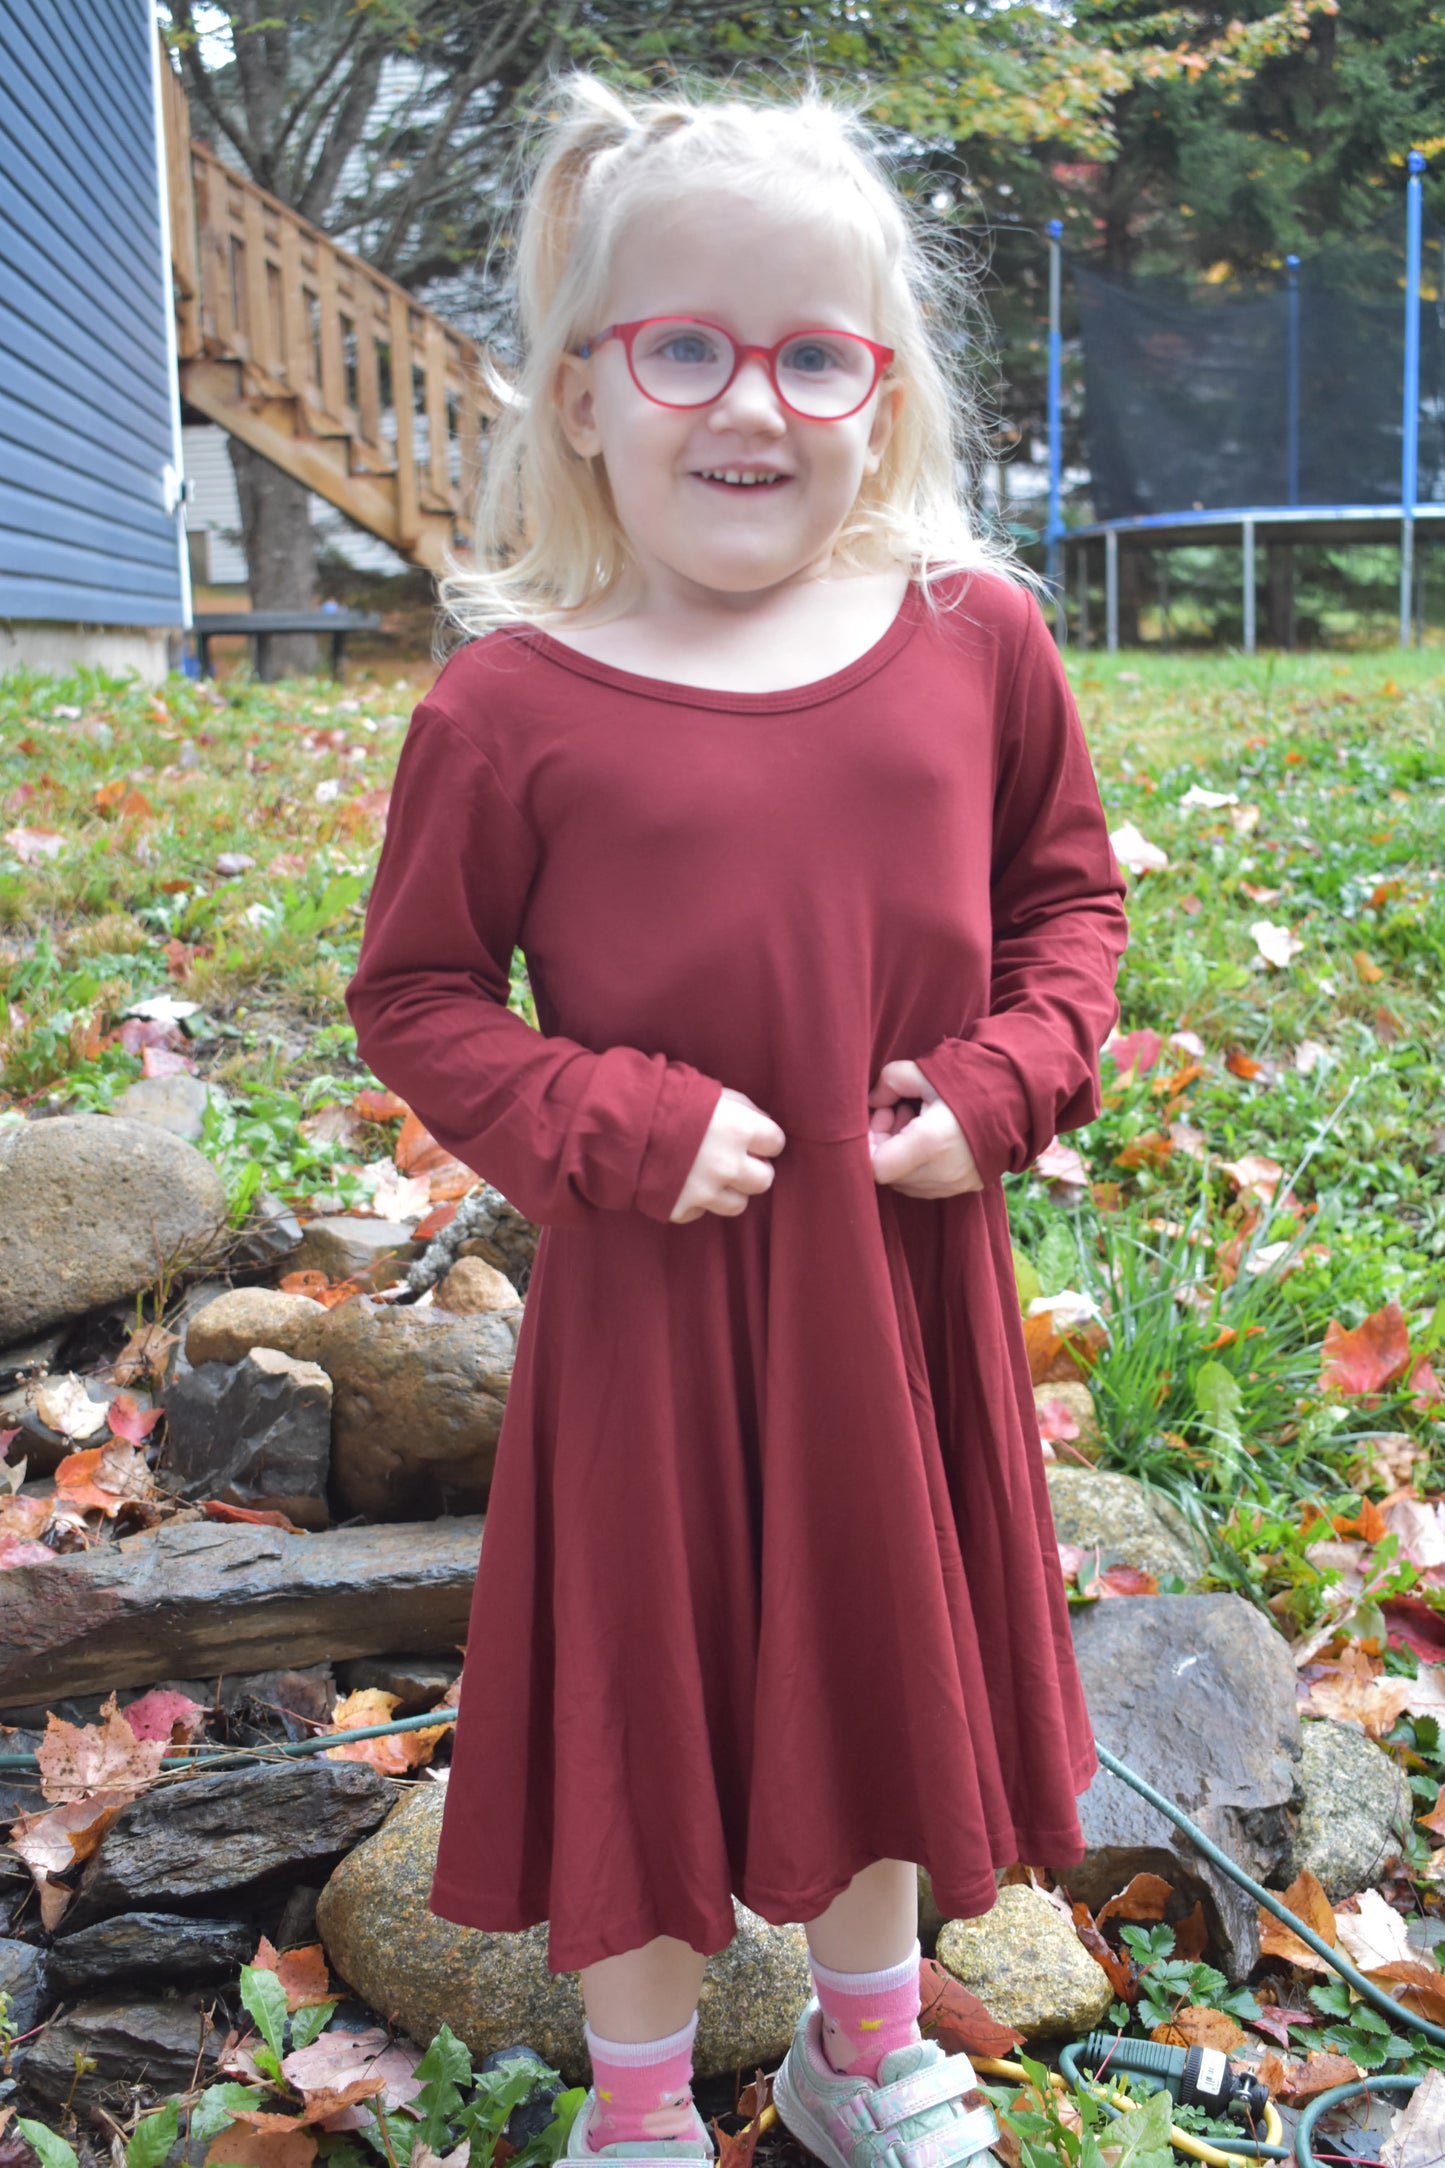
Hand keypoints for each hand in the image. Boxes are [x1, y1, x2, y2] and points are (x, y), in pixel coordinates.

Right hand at [670, 1086, 785, 1222]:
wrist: (619, 1123)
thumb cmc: (666, 1098)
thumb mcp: (711, 1092)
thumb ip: (742, 1109)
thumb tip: (762, 1124)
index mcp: (740, 1129)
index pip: (776, 1143)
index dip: (763, 1140)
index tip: (751, 1138)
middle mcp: (729, 1165)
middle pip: (764, 1180)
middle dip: (752, 1170)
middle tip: (734, 1160)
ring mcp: (706, 1191)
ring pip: (738, 1204)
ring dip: (728, 1191)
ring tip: (708, 1175)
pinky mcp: (682, 1209)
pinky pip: (701, 1211)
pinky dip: (695, 1200)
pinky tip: (682, 1182)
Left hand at [867, 1059, 982, 1198]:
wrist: (1022, 1098)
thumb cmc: (972, 1081)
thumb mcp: (925, 1071)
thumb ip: (889, 1082)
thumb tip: (872, 1101)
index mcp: (929, 1142)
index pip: (875, 1166)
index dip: (866, 1146)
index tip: (878, 1117)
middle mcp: (941, 1171)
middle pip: (889, 1173)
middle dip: (883, 1143)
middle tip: (895, 1110)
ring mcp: (955, 1184)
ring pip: (905, 1181)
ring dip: (901, 1155)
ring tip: (917, 1121)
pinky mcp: (966, 1187)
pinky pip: (926, 1184)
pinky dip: (919, 1164)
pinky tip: (932, 1137)